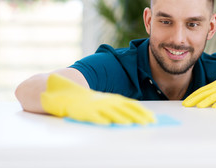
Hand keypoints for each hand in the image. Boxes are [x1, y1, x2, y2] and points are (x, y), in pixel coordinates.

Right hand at [41, 74, 155, 124]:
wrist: (63, 92)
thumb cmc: (85, 100)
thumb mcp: (102, 101)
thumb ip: (115, 106)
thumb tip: (132, 114)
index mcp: (110, 99)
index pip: (130, 105)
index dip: (142, 112)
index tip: (152, 118)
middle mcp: (105, 101)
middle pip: (124, 109)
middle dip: (137, 116)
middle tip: (148, 123)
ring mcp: (94, 106)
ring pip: (110, 112)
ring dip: (122, 118)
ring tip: (131, 124)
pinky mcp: (83, 111)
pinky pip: (93, 116)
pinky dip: (101, 119)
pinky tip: (108, 124)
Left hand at [182, 62, 215, 107]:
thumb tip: (207, 97)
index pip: (202, 90)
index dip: (193, 95)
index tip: (186, 101)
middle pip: (204, 93)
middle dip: (194, 99)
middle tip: (186, 105)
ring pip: (214, 96)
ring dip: (205, 101)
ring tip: (197, 106)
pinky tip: (214, 107)